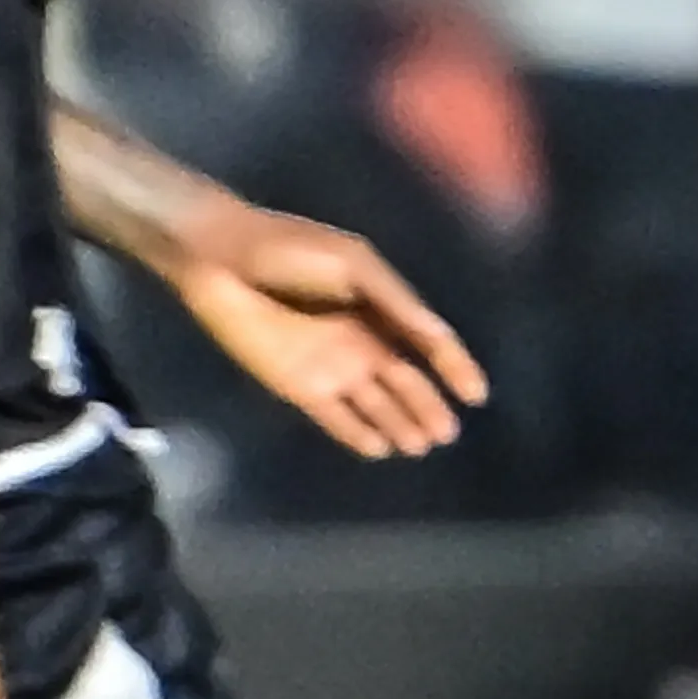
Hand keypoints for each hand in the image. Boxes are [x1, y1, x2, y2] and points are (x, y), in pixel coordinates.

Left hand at [166, 200, 488, 457]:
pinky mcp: (297, 385)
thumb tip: (437, 336)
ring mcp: (330, 365)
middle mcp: (362, 338)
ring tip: (422, 447)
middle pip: (404, 381)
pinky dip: (357, 433)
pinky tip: (380, 449)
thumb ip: (395, 301)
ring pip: (375, 404)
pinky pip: (335, 417)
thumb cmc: (290, 250)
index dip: (454, 367)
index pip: (426, 342)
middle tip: (448, 434)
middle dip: (428, 406)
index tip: (476, 394)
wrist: (221, 258)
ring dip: (399, 424)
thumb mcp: (353, 264)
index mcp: (380, 303)